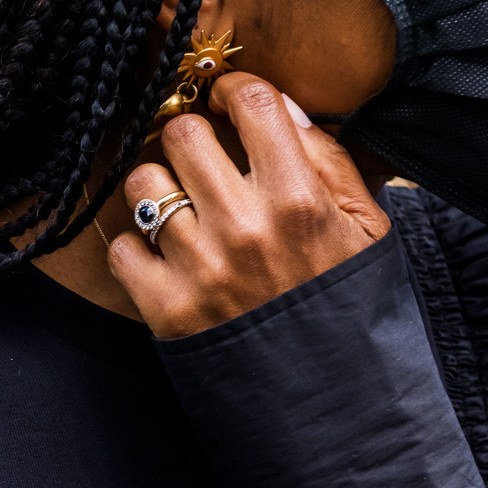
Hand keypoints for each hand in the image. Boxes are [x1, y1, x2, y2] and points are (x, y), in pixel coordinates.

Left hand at [110, 75, 391, 337]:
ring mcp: (201, 268)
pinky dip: (138, 251)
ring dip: (159, 190)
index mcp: (299, 200)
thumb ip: (328, 161)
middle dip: (190, 138)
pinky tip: (167, 260)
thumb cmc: (344, 302)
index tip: (229, 104)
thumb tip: (281, 107)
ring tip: (181, 210)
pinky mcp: (166, 308)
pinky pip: (122, 247)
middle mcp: (245, 227)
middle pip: (183, 134)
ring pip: (144, 184)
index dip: (235, 92)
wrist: (330, 395)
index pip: (252, 102)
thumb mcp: (365, 227)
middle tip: (201, 159)